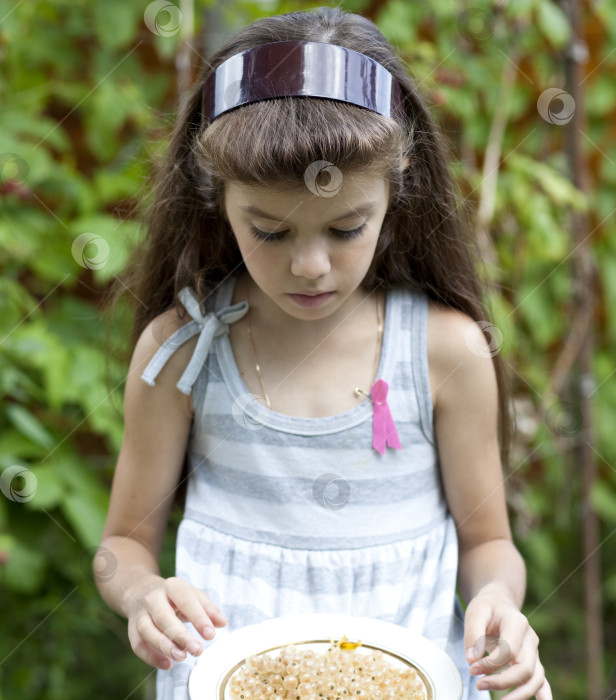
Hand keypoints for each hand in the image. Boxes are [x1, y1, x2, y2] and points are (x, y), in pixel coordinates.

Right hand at [124, 575, 226, 669]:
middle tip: (197, 650)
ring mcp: (140, 614)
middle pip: (163, 616)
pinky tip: (168, 664)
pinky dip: (151, 657)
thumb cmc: (175, 596)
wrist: (142, 591)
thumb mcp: (192, 595)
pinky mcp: (132, 629)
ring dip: (164, 646)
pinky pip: (138, 645)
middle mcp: (153, 598)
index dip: (198, 617)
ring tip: (182, 657)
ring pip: (147, 630)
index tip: (210, 634)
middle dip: (180, 635)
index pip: (185, 599)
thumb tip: (222, 623)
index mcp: (172, 586)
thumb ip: (208, 608)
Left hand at [464, 585, 550, 699]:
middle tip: (478, 684)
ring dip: (520, 695)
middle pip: (524, 668)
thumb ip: (473, 633)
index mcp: (517, 623)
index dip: (490, 664)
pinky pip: (542, 680)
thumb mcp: (475, 611)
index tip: (472, 667)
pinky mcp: (533, 661)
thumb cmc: (487, 607)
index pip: (509, 651)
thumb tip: (472, 659)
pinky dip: (544, 694)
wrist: (500, 603)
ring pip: (535, 678)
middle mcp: (530, 639)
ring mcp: (534, 651)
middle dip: (502, 681)